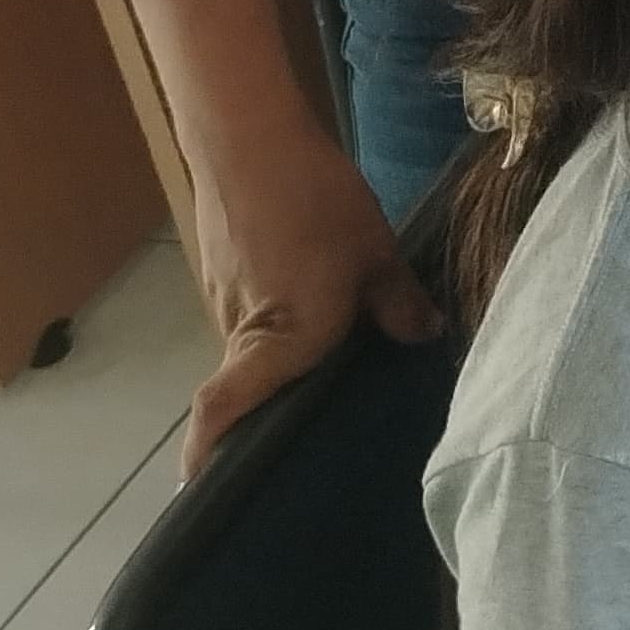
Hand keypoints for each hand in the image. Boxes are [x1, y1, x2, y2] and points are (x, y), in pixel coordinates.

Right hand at [180, 127, 440, 474]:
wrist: (250, 137)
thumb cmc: (314, 199)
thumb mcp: (374, 249)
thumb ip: (399, 301)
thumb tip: (426, 338)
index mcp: (278, 339)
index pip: (223, 411)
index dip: (209, 454)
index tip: (203, 492)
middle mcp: (242, 333)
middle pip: (245, 393)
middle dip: (265, 420)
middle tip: (306, 442)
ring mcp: (226, 303)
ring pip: (252, 353)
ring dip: (281, 365)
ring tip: (331, 369)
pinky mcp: (224, 275)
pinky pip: (254, 318)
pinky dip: (279, 325)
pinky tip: (314, 306)